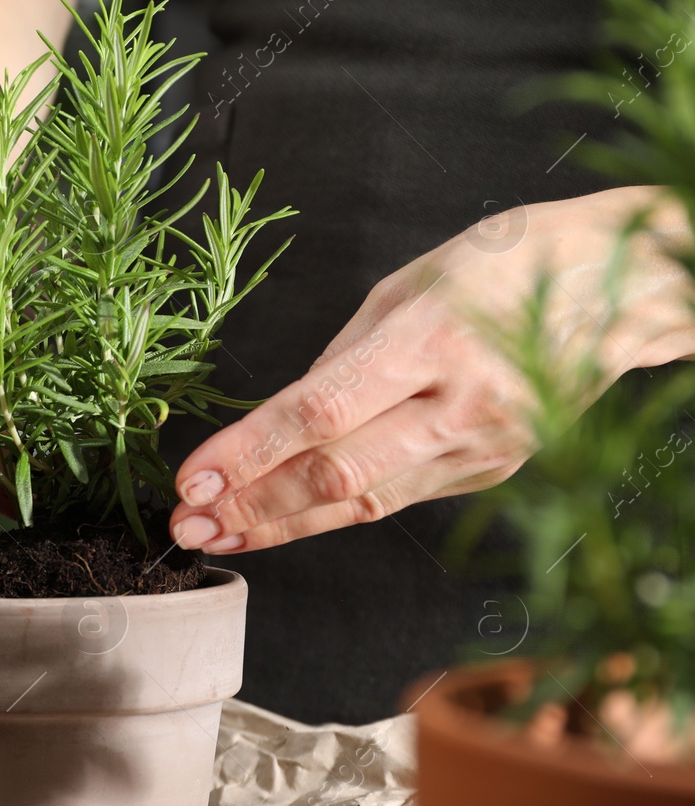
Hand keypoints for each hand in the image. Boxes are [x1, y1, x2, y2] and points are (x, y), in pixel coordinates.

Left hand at [167, 186, 694, 555]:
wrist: (622, 291)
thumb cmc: (506, 266)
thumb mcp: (408, 284)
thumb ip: (341, 356)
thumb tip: (280, 418)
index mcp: (429, 339)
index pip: (318, 413)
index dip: (247, 454)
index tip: (191, 481)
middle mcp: (460, 403)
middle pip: (336, 475)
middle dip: (250, 508)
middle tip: (184, 528)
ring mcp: (483, 446)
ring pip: (364, 503)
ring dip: (281, 526)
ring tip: (216, 539)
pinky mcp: (493, 470)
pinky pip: (398, 496)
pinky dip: (335, 514)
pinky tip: (283, 522)